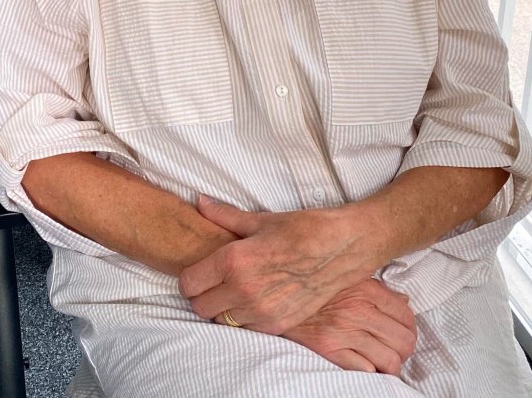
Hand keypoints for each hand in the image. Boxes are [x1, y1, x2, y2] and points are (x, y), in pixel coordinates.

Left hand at [179, 195, 381, 333]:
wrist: (342, 248)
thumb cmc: (302, 229)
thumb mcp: (260, 219)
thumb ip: (224, 215)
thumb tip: (200, 202)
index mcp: (234, 261)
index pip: (189, 283)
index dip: (189, 277)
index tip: (198, 271)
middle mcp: (243, 290)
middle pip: (200, 307)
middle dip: (201, 295)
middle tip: (213, 281)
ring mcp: (262, 311)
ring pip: (221, 321)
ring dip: (222, 309)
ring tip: (235, 290)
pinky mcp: (279, 325)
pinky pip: (247, 329)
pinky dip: (245, 318)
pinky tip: (254, 300)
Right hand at [281, 278, 416, 374]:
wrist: (272, 290)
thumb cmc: (311, 283)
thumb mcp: (345, 275)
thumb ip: (375, 287)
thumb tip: (403, 302)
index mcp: (364, 288)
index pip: (406, 315)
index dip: (409, 328)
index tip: (401, 332)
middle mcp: (357, 309)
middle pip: (404, 340)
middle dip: (404, 349)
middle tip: (394, 350)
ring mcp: (343, 331)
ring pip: (390, 360)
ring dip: (390, 365)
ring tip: (381, 362)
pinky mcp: (328, 349)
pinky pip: (366, 371)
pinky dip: (370, 372)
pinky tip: (363, 364)